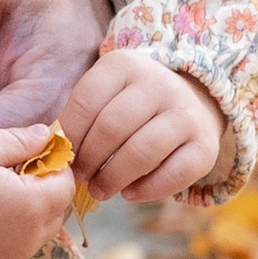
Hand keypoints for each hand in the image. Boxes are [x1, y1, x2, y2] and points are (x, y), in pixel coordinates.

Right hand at [0, 117, 75, 258]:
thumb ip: (20, 140)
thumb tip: (47, 135)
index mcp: (29, 207)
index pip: (66, 186)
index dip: (55, 166)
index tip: (31, 152)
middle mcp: (25, 243)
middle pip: (56, 214)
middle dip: (44, 191)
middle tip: (10, 171)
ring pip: (36, 236)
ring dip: (26, 216)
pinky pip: (12, 254)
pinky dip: (7, 238)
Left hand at [60, 48, 229, 203]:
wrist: (193, 101)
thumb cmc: (133, 105)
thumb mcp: (106, 94)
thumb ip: (82, 116)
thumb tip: (51, 150)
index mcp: (125, 65)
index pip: (86, 101)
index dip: (70, 135)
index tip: (63, 156)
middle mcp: (159, 83)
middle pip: (112, 128)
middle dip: (89, 160)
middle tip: (79, 178)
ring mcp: (185, 114)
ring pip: (141, 152)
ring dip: (114, 178)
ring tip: (100, 190)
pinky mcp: (206, 145)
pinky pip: (173, 175)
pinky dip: (147, 190)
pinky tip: (130, 193)